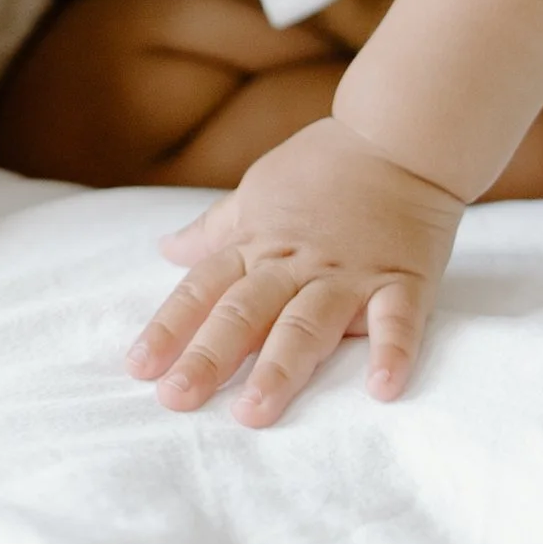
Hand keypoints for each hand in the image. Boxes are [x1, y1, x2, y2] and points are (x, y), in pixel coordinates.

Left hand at [127, 121, 465, 425]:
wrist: (398, 131)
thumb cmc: (325, 164)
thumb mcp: (257, 191)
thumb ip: (215, 229)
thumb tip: (166, 249)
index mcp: (258, 243)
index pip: (203, 289)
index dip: (170, 327)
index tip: (139, 368)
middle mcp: (296, 263)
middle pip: (245, 312)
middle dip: (209, 356)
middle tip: (176, 400)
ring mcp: (350, 273)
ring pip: (307, 323)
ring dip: (281, 367)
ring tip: (254, 412)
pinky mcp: (403, 279)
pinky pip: (397, 320)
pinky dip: (391, 352)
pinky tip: (381, 389)